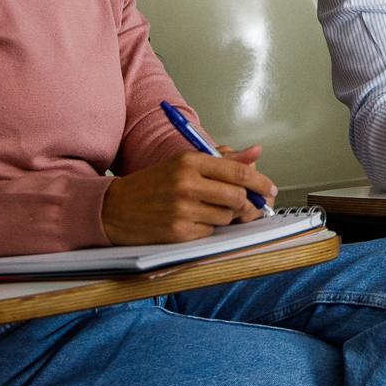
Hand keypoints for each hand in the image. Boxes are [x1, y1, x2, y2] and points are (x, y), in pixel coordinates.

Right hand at [102, 145, 276, 244]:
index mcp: (190, 160)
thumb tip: (256, 152)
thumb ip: (223, 159)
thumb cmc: (153, 184)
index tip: (270, 189)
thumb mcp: (184, 162)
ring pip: (226, 216)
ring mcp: (182, 209)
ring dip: (225, 216)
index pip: (238, 171)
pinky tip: (192, 220)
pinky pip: (210, 232)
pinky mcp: (178, 232)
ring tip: (207, 209)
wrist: (115, 208)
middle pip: (237, 196)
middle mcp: (186, 183)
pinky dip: (207, 228)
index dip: (260, 182)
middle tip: (245, 205)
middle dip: (246, 203)